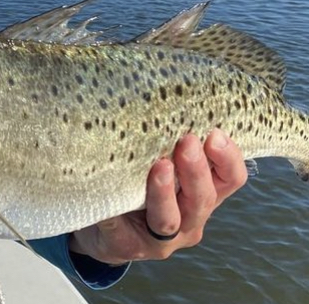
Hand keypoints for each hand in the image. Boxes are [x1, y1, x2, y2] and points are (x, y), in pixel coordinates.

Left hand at [68, 129, 247, 264]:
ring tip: (160, 166)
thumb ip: (168, 141)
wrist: (108, 231)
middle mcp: (190, 219)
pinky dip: (120, 209)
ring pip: (170, 218)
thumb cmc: (139, 184)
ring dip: (165, 191)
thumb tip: (163, 91)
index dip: (228, 158)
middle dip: (196, 169)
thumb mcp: (160, 162)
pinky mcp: (131, 245)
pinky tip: (113, 195)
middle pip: (203, 198)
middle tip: (188, 141)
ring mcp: (163, 237)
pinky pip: (125, 228)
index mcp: (202, 194)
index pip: (230, 178)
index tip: (215, 132)